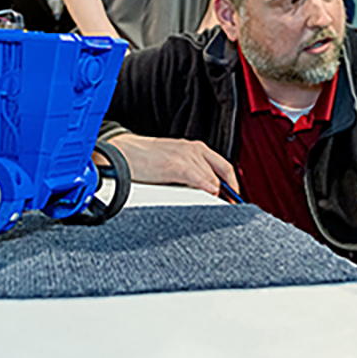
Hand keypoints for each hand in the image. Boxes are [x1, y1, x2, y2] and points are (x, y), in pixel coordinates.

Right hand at [107, 133, 239, 195]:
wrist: (123, 152)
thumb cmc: (144, 159)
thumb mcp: (174, 160)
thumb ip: (191, 171)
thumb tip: (206, 191)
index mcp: (196, 148)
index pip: (224, 167)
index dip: (231, 185)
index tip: (233, 199)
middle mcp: (194, 150)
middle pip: (221, 175)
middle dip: (226, 193)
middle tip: (228, 208)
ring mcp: (186, 157)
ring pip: (212, 180)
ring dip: (215, 196)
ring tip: (216, 209)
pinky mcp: (177, 166)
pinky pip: (201, 181)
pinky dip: (208, 192)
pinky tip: (207, 200)